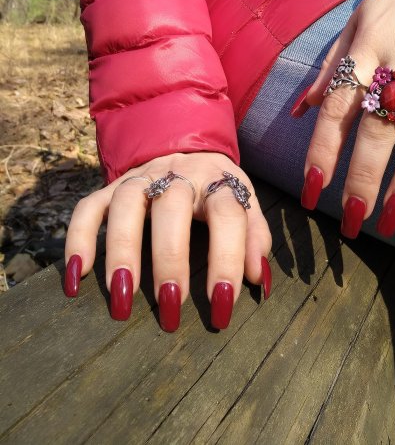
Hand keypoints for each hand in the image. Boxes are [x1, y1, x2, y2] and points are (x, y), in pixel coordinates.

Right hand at [63, 151, 271, 330]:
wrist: (185, 146)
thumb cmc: (217, 188)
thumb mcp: (246, 202)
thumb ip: (255, 236)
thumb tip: (257, 279)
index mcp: (217, 180)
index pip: (227, 214)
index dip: (227, 257)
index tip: (222, 304)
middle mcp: (177, 174)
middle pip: (172, 207)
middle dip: (170, 259)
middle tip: (170, 307)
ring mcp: (140, 179)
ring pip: (126, 204)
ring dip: (123, 251)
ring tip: (121, 298)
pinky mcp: (110, 186)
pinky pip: (87, 207)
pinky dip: (78, 238)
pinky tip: (78, 276)